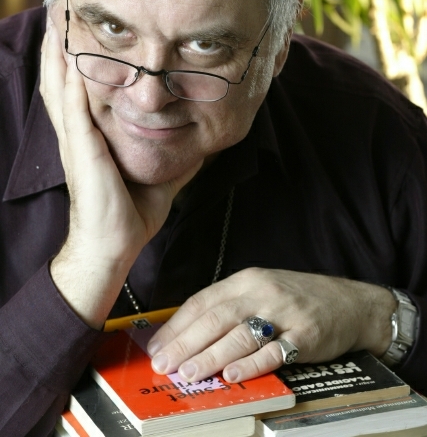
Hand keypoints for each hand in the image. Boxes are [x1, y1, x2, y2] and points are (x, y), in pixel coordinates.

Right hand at [40, 18, 201, 327]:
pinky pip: (72, 106)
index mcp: (92, 135)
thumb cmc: (131, 212)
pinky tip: (68, 52)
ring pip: (60, 84)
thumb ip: (172, 152)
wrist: (114, 244)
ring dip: (57, 49)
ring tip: (58, 15)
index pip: (80, 87)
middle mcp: (78, 131)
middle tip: (61, 7)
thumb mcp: (156, 172)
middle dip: (60, 42)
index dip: (76, 58)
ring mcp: (77, 138)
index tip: (82, 28)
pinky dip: (68, 77)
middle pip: (62, 77)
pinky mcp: (83, 148)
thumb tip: (201, 140)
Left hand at [147, 267, 395, 381]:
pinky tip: (233, 375)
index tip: (156, 346)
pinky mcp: (306, 335)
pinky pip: (275, 351)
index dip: (176, 325)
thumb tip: (188, 334)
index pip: (203, 301)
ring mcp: (285, 313)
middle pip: (216, 317)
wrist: (351, 302)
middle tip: (163, 364)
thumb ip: (230, 306)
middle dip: (185, 343)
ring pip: (240, 334)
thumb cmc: (299, 299)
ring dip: (210, 355)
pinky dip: (251, 364)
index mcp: (246, 280)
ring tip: (189, 373)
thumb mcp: (262, 290)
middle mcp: (262, 292)